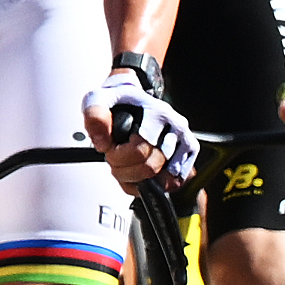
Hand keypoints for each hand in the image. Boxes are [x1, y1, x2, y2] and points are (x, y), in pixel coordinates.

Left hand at [85, 67, 197, 191]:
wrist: (132, 99)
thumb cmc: (118, 103)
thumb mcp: (97, 100)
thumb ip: (95, 117)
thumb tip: (103, 143)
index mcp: (157, 112)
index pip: (140, 149)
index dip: (119, 156)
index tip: (109, 151)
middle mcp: (176, 125)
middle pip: (152, 166)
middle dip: (126, 170)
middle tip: (115, 160)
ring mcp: (185, 140)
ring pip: (165, 179)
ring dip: (139, 179)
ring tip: (127, 165)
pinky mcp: (189, 153)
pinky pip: (175, 182)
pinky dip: (154, 185)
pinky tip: (141, 174)